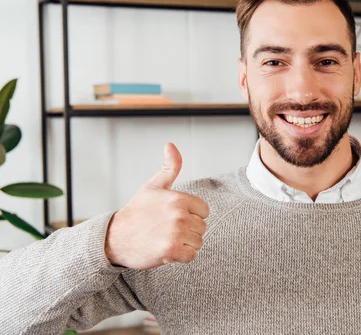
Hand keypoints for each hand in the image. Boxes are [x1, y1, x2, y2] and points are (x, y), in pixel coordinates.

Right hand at [104, 142, 208, 269]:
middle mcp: (179, 214)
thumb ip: (169, 167)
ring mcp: (176, 233)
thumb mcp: (153, 186)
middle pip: (202, 228)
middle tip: (166, 229)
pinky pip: (191, 256)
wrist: (114, 238)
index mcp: (178, 198)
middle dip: (188, 231)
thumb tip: (170, 144)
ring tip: (165, 238)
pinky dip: (181, 257)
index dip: (191, 216)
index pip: (204, 211)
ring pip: (198, 242)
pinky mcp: (171, 250)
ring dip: (184, 244)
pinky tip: (166, 250)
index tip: (173, 217)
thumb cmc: (136, 212)